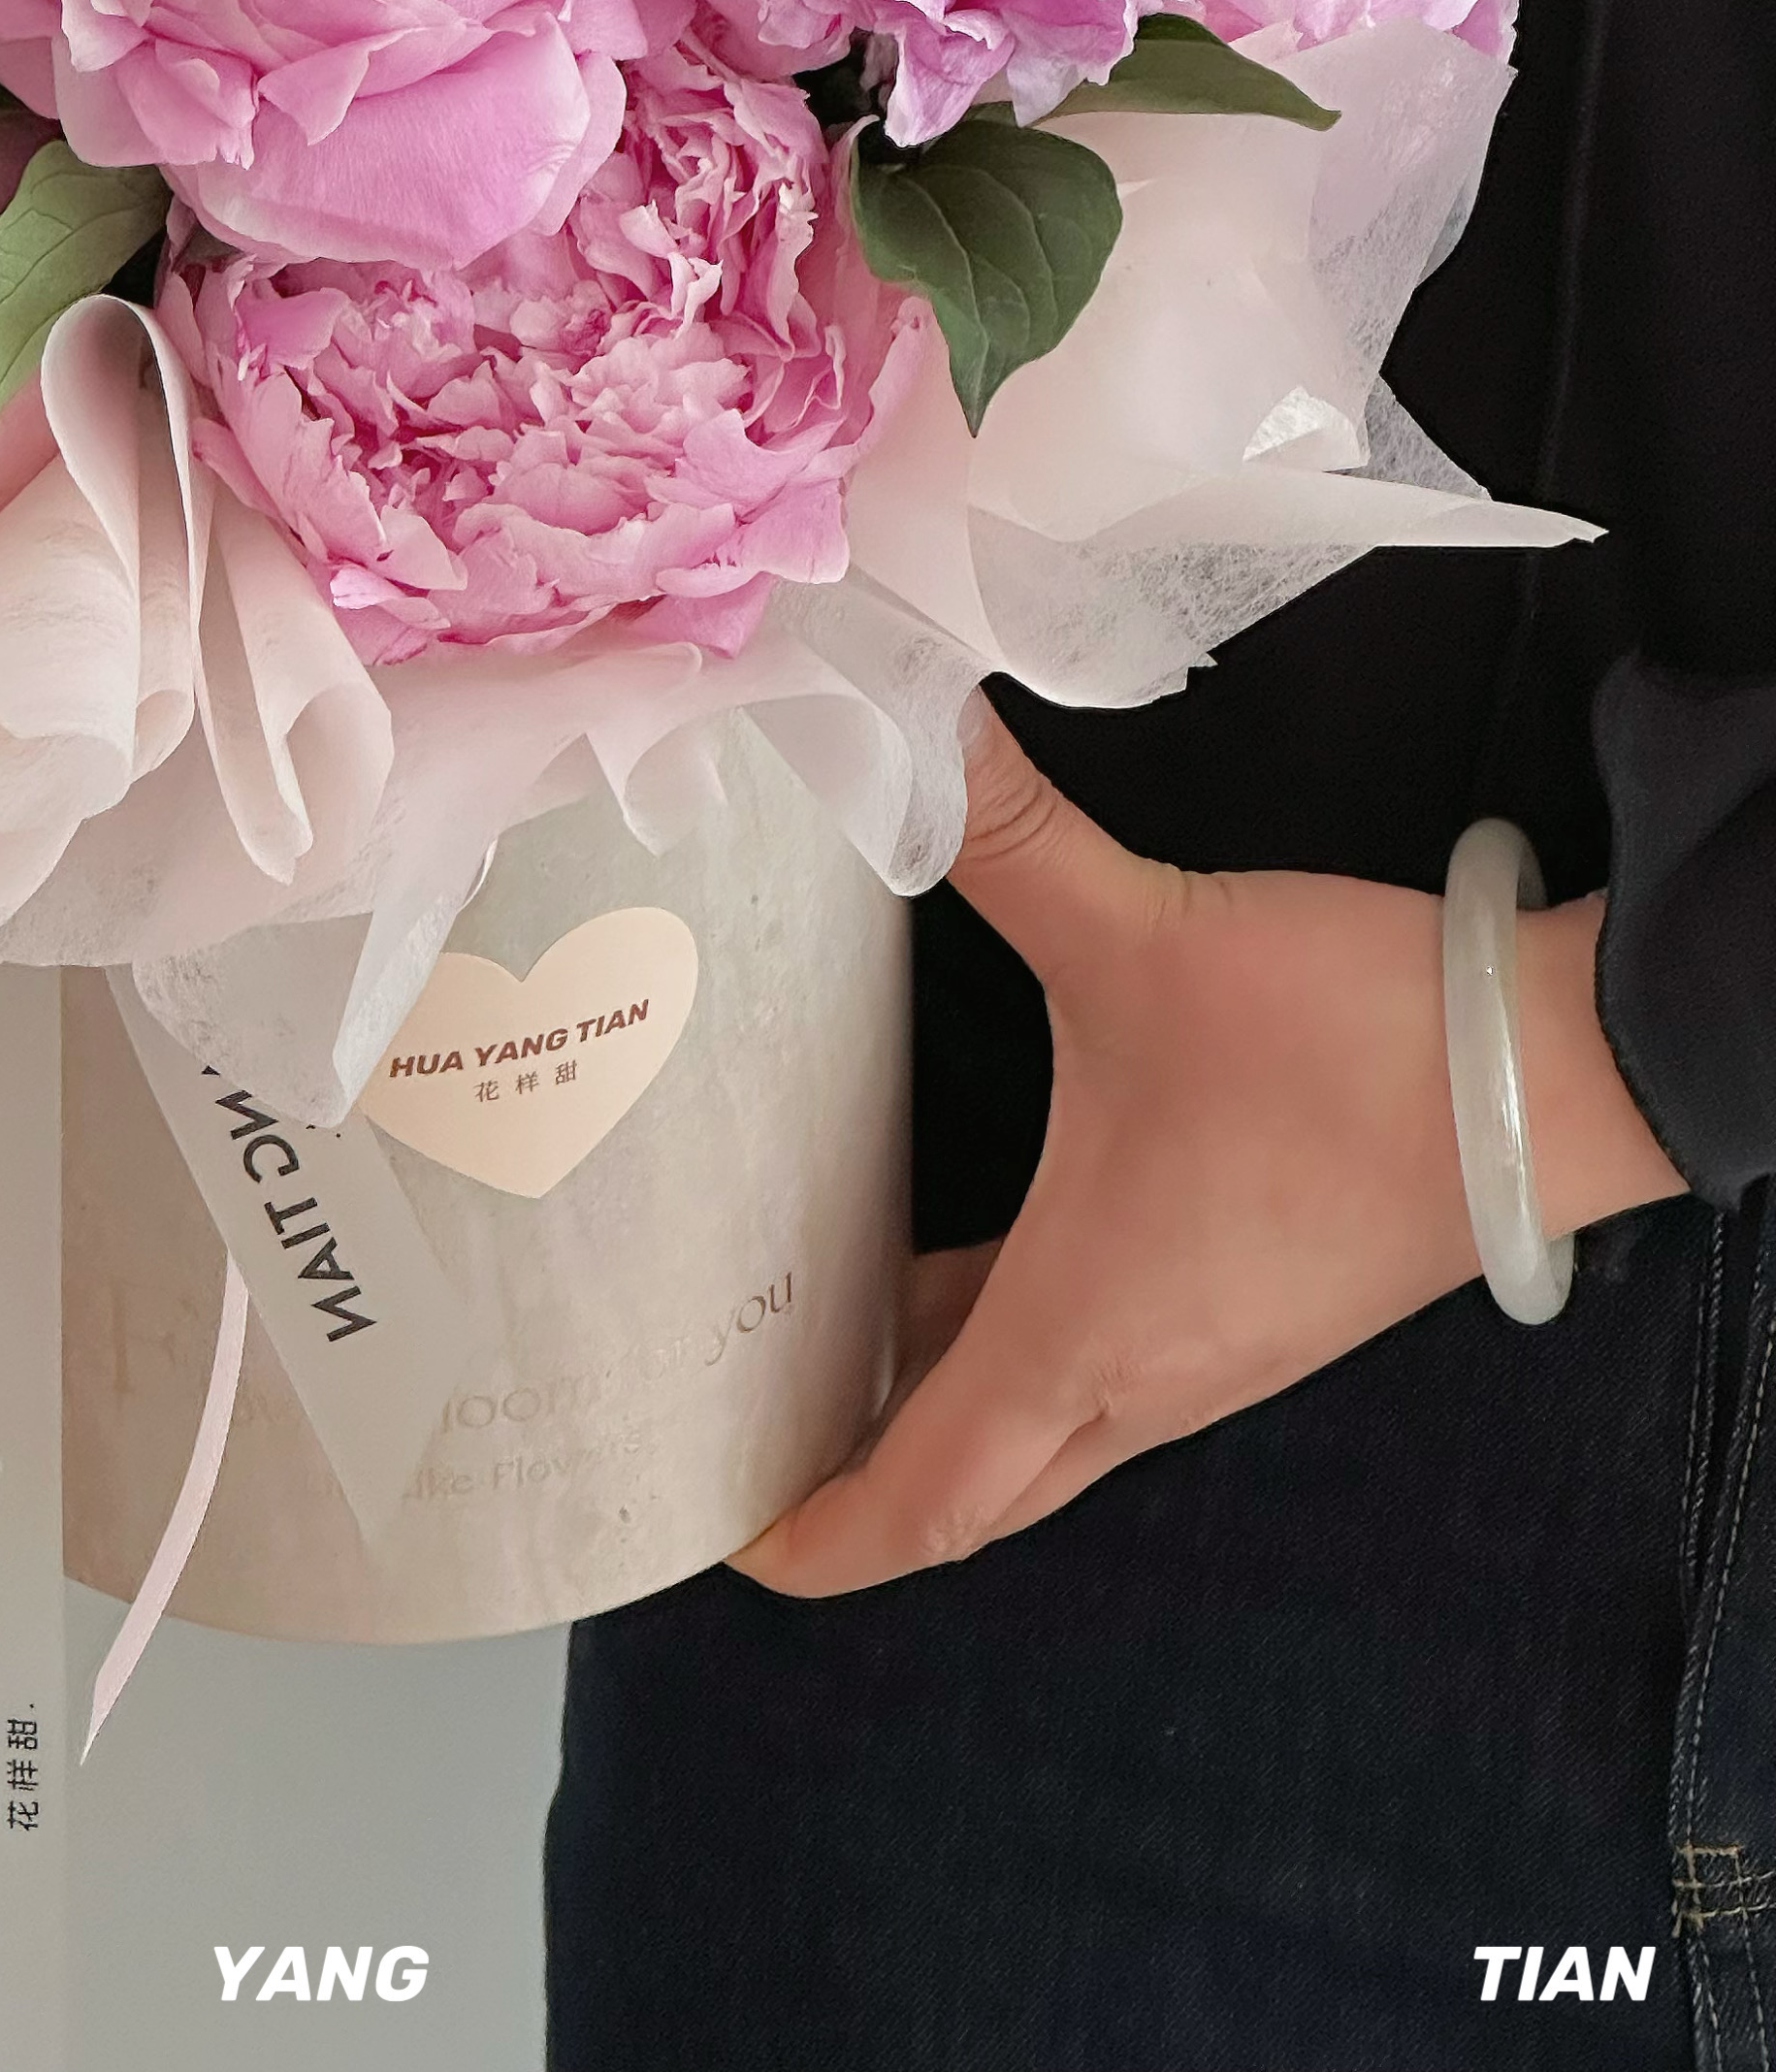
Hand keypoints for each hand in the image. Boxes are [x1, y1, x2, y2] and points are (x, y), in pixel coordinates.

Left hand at [735, 697, 1683, 1596]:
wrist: (1558, 1076)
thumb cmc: (1343, 1045)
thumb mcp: (1143, 931)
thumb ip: (1001, 837)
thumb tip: (894, 742)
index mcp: (1084, 1333)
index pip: (922, 1501)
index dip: (815, 1537)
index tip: (723, 1538)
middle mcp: (1142, 1374)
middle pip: (973, 1488)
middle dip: (854, 1483)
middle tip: (747, 1434)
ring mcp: (1212, 1345)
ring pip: (1040, 1423)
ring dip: (936, 1401)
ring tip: (819, 1334)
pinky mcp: (1262, 1299)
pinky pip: (1105, 1365)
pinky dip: (1015, 1341)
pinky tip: (972, 1254)